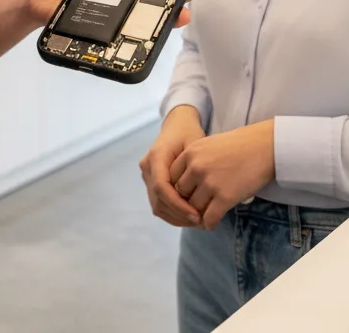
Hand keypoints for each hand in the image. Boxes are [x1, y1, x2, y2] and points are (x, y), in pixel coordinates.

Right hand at [140, 105, 206, 226]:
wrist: (177, 125)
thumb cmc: (189, 133)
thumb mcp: (195, 145)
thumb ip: (195, 169)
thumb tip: (202, 197)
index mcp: (156, 156)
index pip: (161, 187)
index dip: (177, 205)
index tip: (197, 215)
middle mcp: (147, 167)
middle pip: (158, 200)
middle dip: (179, 215)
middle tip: (201, 222)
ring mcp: (147, 175)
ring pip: (157, 205)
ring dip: (176, 217)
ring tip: (198, 221)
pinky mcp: (151, 182)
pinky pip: (159, 203)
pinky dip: (173, 213)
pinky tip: (190, 215)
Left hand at [168, 121, 275, 229]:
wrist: (263, 147)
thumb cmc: (238, 146)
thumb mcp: (208, 146)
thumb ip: (193, 161)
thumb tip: (184, 183)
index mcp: (190, 153)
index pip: (172, 177)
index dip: (178, 189)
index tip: (186, 195)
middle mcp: (196, 167)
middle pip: (181, 194)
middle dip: (186, 203)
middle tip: (193, 210)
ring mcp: (210, 182)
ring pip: (194, 208)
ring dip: (198, 215)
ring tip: (203, 218)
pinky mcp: (225, 197)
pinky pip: (209, 218)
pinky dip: (209, 223)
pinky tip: (213, 223)